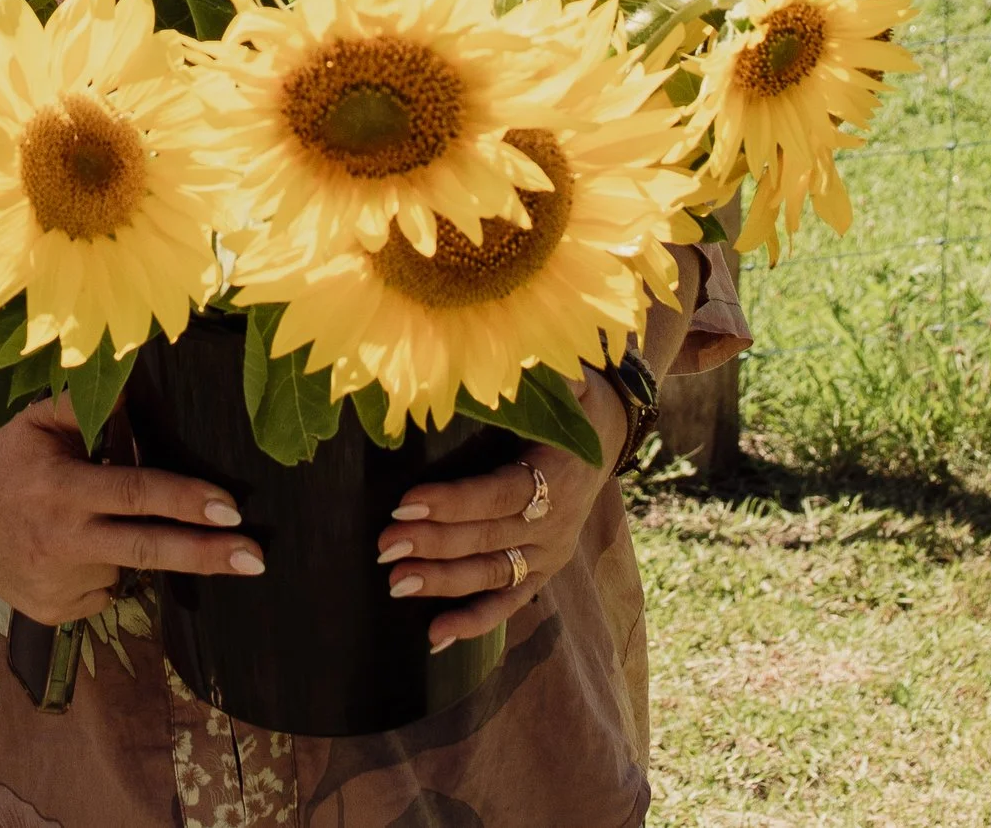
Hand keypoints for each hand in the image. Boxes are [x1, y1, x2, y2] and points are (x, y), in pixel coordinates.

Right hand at [0, 394, 263, 626]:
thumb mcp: (37, 414)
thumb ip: (93, 405)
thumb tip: (150, 383)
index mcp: (59, 490)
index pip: (137, 495)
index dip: (187, 501)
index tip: (232, 509)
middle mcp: (57, 544)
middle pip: (148, 550)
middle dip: (207, 555)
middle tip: (256, 559)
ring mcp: (52, 586)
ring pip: (123, 567)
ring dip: (127, 544)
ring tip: (84, 517)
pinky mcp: (47, 612)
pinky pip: (100, 590)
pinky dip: (101, 567)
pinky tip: (70, 544)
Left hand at [374, 372, 628, 650]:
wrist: (606, 431)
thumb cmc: (572, 396)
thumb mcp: (568, 378)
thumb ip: (543, 372)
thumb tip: (515, 354)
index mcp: (558, 474)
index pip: (499, 495)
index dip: (455, 502)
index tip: (407, 501)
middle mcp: (556, 523)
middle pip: (488, 539)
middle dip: (434, 544)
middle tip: (384, 546)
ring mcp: (549, 553)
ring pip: (493, 575)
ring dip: (443, 582)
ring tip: (395, 584)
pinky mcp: (541, 570)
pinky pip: (508, 602)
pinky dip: (474, 622)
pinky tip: (434, 637)